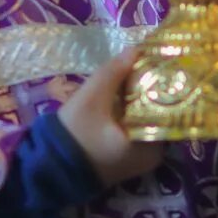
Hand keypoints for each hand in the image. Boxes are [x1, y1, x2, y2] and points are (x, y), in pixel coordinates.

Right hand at [56, 48, 166, 188]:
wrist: (49, 168)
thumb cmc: (74, 135)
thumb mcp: (90, 98)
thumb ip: (113, 73)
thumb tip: (135, 50)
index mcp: (151, 146)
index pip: (167, 108)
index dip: (161, 84)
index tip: (155, 64)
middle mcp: (153, 156)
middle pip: (157, 114)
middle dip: (148, 92)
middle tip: (141, 67)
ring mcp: (141, 161)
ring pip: (145, 121)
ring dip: (137, 103)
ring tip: (131, 78)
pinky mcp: (127, 160)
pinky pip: (135, 131)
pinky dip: (129, 116)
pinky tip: (120, 100)